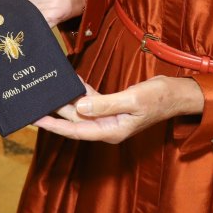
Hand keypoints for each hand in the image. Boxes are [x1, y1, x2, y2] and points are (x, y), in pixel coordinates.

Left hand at [35, 76, 204, 143]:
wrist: (177, 93)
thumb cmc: (159, 97)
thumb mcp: (133, 100)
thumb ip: (105, 104)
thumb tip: (79, 106)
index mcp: (111, 131)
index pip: (76, 131)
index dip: (55, 126)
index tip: (36, 119)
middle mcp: (107, 127)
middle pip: (75, 121)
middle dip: (56, 112)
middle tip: (35, 101)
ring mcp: (110, 118)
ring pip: (81, 111)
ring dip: (67, 101)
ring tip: (48, 91)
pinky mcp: (113, 106)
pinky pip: (92, 101)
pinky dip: (82, 92)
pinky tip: (73, 82)